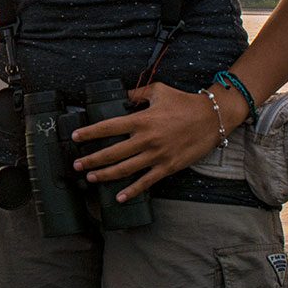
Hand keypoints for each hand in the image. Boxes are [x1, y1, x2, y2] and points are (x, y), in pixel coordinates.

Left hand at [70, 82, 223, 202]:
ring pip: (125, 169)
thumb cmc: (184, 102)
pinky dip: (132, 191)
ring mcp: (157, 155)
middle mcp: (146, 139)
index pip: (108, 127)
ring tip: (91, 177)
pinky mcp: (168, 167)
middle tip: (76, 164)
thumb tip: (123, 94)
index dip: (89, 133)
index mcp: (141, 120)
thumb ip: (137, 93)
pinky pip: (146, 182)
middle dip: (91, 160)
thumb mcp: (158, 90)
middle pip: (112, 152)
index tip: (75, 137)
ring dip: (105, 175)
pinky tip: (119, 197)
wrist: (212, 117)